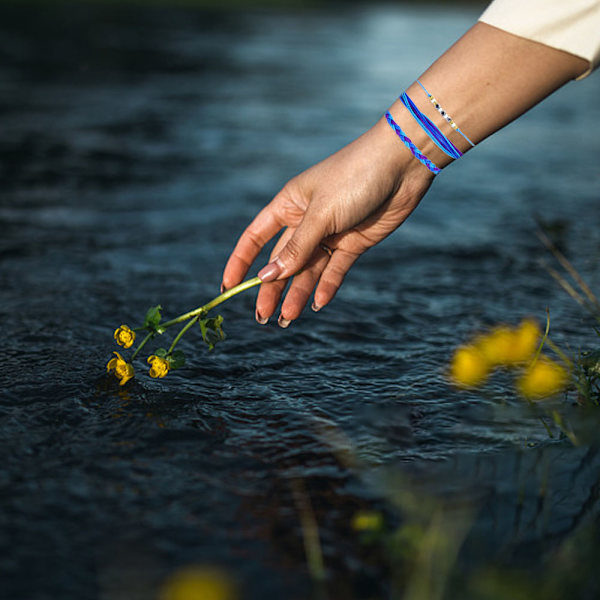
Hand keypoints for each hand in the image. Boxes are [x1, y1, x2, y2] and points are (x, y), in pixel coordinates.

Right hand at [221, 115, 433, 326]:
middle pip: (282, 261)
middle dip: (271, 289)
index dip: (240, 262)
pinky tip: (318, 304)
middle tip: (262, 317)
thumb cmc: (354, 177)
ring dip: (298, 294)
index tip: (228, 287)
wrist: (401, 165)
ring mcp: (330, 234)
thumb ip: (296, 248)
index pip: (255, 238)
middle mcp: (306, 221)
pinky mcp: (353, 243)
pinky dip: (327, 286)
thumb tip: (268, 276)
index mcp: (288, 205)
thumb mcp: (321, 214)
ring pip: (308, 270)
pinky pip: (335, 270)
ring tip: (287, 319)